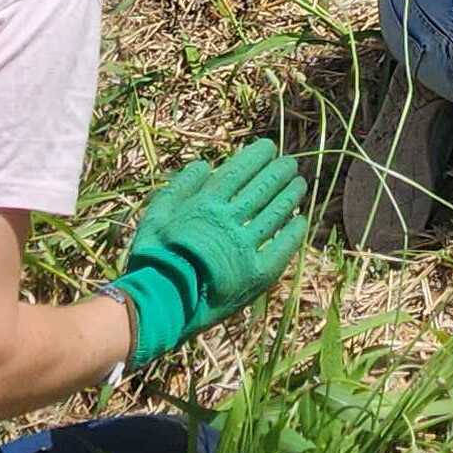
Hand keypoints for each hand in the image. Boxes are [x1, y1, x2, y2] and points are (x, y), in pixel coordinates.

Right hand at [110, 140, 307, 365]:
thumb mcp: (155, 217)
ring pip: (276, 213)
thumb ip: (179, 188)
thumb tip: (204, 165)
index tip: (269, 147)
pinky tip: (300, 220)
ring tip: (300, 184)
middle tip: (291, 164)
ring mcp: (246, 247)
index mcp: (205, 205)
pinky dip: (294, 231)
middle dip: (279, 172)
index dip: (256, 156)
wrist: (161, 304)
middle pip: (262, 188)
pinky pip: (283, 247)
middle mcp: (230, 221)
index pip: (238, 172)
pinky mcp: (258, 274)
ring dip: (290, 196)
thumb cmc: (152, 259)